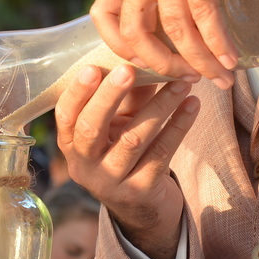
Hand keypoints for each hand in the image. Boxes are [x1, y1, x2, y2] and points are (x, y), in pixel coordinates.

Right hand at [55, 63, 198, 258]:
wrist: (142, 206)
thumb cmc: (125, 150)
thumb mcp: (119, 123)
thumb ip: (125, 94)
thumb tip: (141, 52)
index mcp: (71, 144)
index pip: (66, 116)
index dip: (77, 92)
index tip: (93, 67)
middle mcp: (85, 166)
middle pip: (91, 129)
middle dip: (109, 97)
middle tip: (129, 69)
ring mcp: (112, 182)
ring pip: (133, 140)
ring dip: (159, 106)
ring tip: (181, 82)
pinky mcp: (141, 191)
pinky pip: (161, 153)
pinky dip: (179, 126)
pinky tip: (192, 105)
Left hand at [91, 0, 235, 87]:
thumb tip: (177, 29)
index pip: (102, 12)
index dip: (115, 45)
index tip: (139, 64)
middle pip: (135, 30)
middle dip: (161, 64)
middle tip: (187, 79)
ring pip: (176, 28)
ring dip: (199, 60)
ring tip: (220, 78)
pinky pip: (203, 14)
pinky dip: (217, 42)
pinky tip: (229, 58)